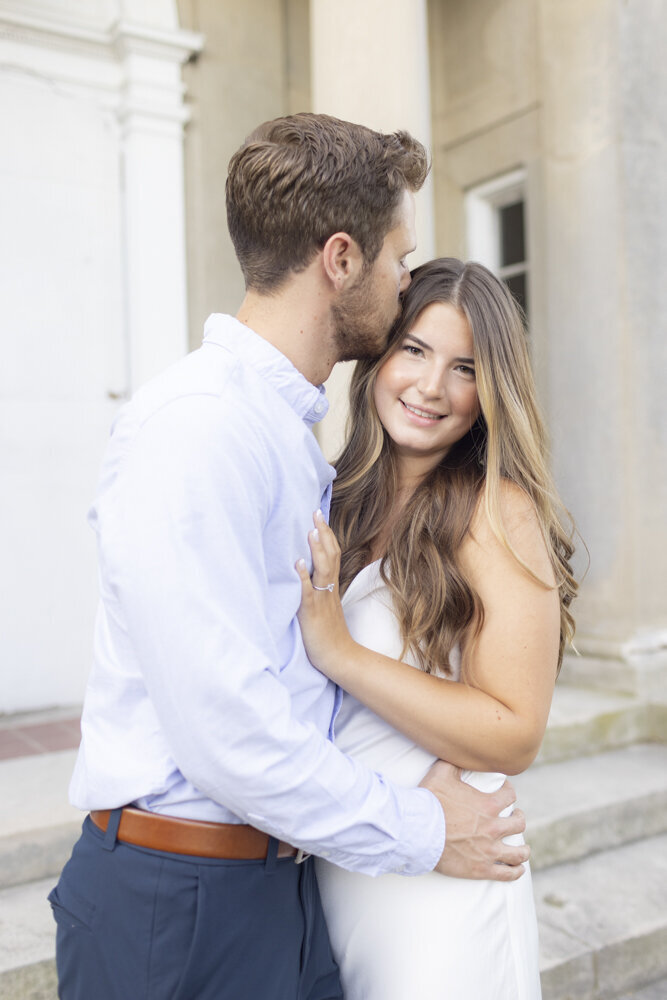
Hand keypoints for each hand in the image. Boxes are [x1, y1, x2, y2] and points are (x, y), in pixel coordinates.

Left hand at [296, 511, 354, 677]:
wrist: (339, 657)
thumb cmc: (329, 634)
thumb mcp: (326, 606)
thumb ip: (319, 589)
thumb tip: (307, 572)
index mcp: (331, 587)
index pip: (333, 555)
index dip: (327, 535)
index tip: (320, 517)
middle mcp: (328, 589)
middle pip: (330, 555)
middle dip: (323, 533)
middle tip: (316, 512)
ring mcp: (321, 599)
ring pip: (323, 569)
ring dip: (317, 549)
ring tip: (311, 530)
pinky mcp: (312, 612)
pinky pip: (308, 592)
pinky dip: (303, 576)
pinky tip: (298, 563)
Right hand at [420, 760, 528, 880]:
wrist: (417, 831)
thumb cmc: (429, 801)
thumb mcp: (442, 772)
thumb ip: (455, 761)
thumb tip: (459, 751)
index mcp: (488, 804)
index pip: (510, 795)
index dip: (509, 792)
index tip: (506, 793)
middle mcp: (493, 827)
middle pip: (518, 823)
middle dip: (519, 819)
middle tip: (515, 818)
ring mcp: (489, 850)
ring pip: (519, 852)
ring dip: (523, 850)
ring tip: (523, 849)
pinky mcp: (481, 869)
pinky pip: (507, 874)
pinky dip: (515, 872)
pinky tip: (518, 869)